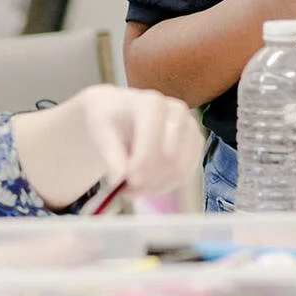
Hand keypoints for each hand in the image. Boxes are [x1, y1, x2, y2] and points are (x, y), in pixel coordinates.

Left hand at [71, 84, 205, 196]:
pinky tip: (148, 185)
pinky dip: (167, 185)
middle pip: (170, 157)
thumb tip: (119, 178)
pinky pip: (186, 173)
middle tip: (127, 190)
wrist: (120, 111)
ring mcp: (190, 126)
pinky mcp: (196, 142)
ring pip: (181, 169)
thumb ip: (110, 154)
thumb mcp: (100, 131)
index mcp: (152, 104)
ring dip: (157, 186)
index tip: (123, 184)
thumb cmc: (109, 118)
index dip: (139, 167)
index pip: (153, 143)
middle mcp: (177, 111)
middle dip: (148, 180)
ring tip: (134, 189)